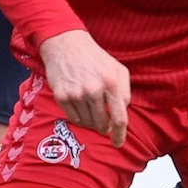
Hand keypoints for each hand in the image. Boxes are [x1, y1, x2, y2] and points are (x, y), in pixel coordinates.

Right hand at [39, 28, 129, 147]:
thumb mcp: (118, 69)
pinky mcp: (62, 96)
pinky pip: (74, 118)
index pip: (119, 118)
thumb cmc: (94, 57)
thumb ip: (125, 91)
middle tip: (104, 123)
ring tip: (91, 107)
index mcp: (111, 83)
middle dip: (104, 128)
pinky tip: (80, 105)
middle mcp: (94, 90)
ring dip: (91, 121)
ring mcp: (77, 94)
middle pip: (102, 124)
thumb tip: (123, 112)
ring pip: (88, 123)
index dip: (120, 135)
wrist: (66, 44)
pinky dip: (79, 117)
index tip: (118, 143)